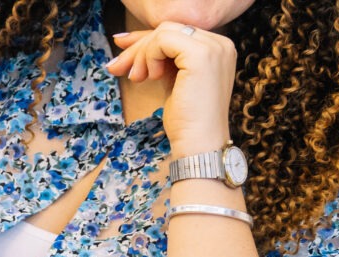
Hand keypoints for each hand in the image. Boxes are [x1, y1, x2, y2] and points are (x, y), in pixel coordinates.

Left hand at [107, 22, 238, 155]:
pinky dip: (149, 56)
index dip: (146, 42)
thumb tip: (123, 39)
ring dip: (142, 54)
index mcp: (217, 49)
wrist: (199, 145)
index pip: (176, 33)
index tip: (122, 54)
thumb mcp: (171, 80)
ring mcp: (213, 48)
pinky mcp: (201, 55)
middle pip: (168, 29)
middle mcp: (220, 43)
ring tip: (137, 78)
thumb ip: (159, 58)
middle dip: (138, 47)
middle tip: (117, 67)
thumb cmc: (186, 121)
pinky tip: (150, 77)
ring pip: (163, 32)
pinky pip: (162, 40)